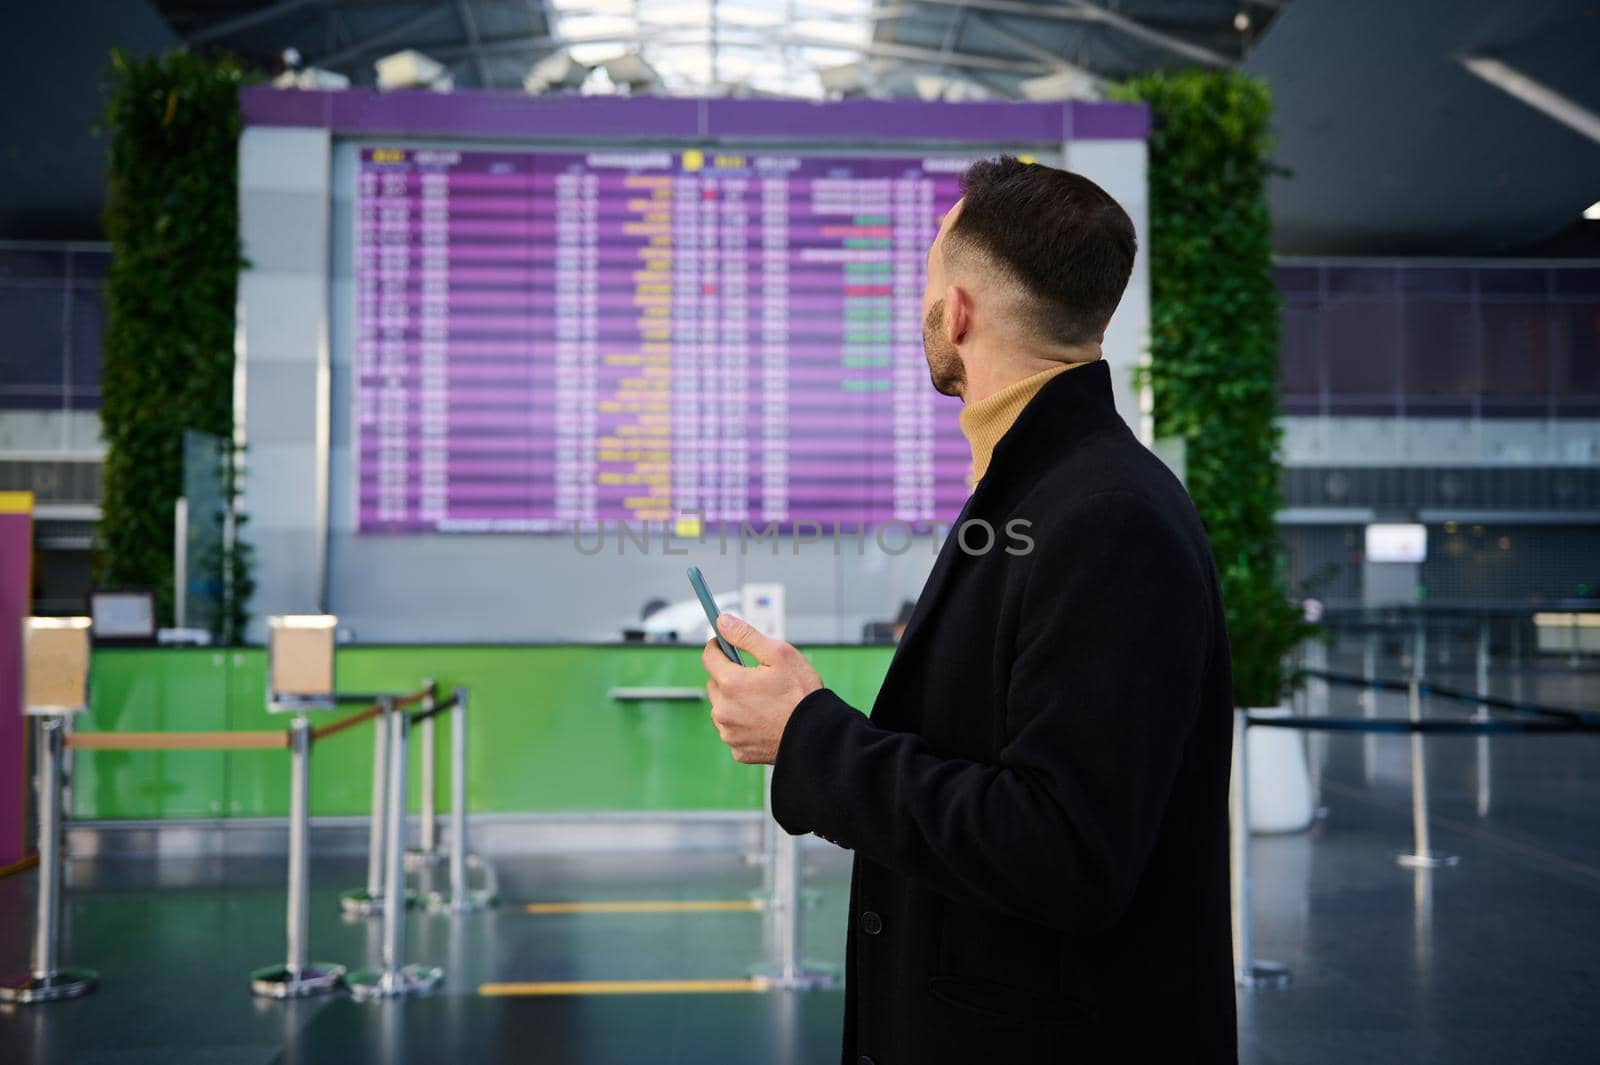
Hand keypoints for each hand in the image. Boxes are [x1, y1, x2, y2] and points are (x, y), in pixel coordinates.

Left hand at [702, 614, 823, 764]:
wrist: (818, 736)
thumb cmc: (802, 694)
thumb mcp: (779, 654)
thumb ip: (746, 636)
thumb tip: (722, 621)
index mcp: (730, 683)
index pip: (709, 656)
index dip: (719, 646)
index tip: (727, 644)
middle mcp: (723, 710)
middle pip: (715, 684)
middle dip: (729, 676)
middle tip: (755, 676)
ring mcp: (730, 733)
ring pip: (722, 708)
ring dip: (734, 701)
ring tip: (763, 701)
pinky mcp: (738, 751)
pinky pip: (733, 730)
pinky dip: (743, 723)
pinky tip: (764, 720)